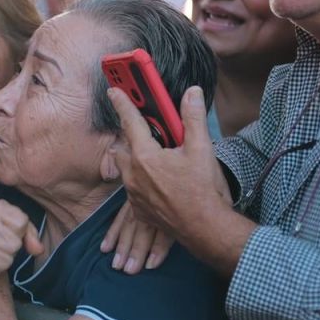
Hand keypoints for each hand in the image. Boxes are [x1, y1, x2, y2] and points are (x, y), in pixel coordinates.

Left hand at [109, 86, 252, 275]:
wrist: (205, 228)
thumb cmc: (203, 190)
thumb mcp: (201, 149)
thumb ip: (193, 118)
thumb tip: (191, 93)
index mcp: (145, 156)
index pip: (131, 122)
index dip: (123, 103)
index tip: (114, 91)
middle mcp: (133, 174)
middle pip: (124, 146)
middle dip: (130, 136)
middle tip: (144, 130)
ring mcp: (134, 194)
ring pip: (126, 169)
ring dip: (135, 159)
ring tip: (153, 157)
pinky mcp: (139, 209)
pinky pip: (133, 189)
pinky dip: (140, 181)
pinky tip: (156, 182)